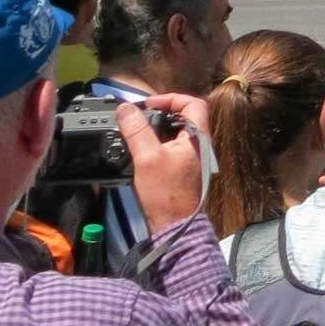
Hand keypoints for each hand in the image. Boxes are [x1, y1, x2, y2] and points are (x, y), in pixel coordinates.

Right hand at [119, 93, 210, 233]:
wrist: (173, 226)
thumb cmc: (166, 195)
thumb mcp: (147, 158)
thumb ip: (137, 131)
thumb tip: (125, 109)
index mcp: (198, 138)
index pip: (193, 104)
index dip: (172, 98)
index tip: (149, 104)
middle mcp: (198, 145)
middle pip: (183, 116)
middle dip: (160, 112)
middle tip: (139, 116)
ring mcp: (191, 157)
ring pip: (175, 132)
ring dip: (156, 128)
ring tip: (136, 130)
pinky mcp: (181, 168)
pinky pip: (170, 146)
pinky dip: (155, 142)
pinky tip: (139, 148)